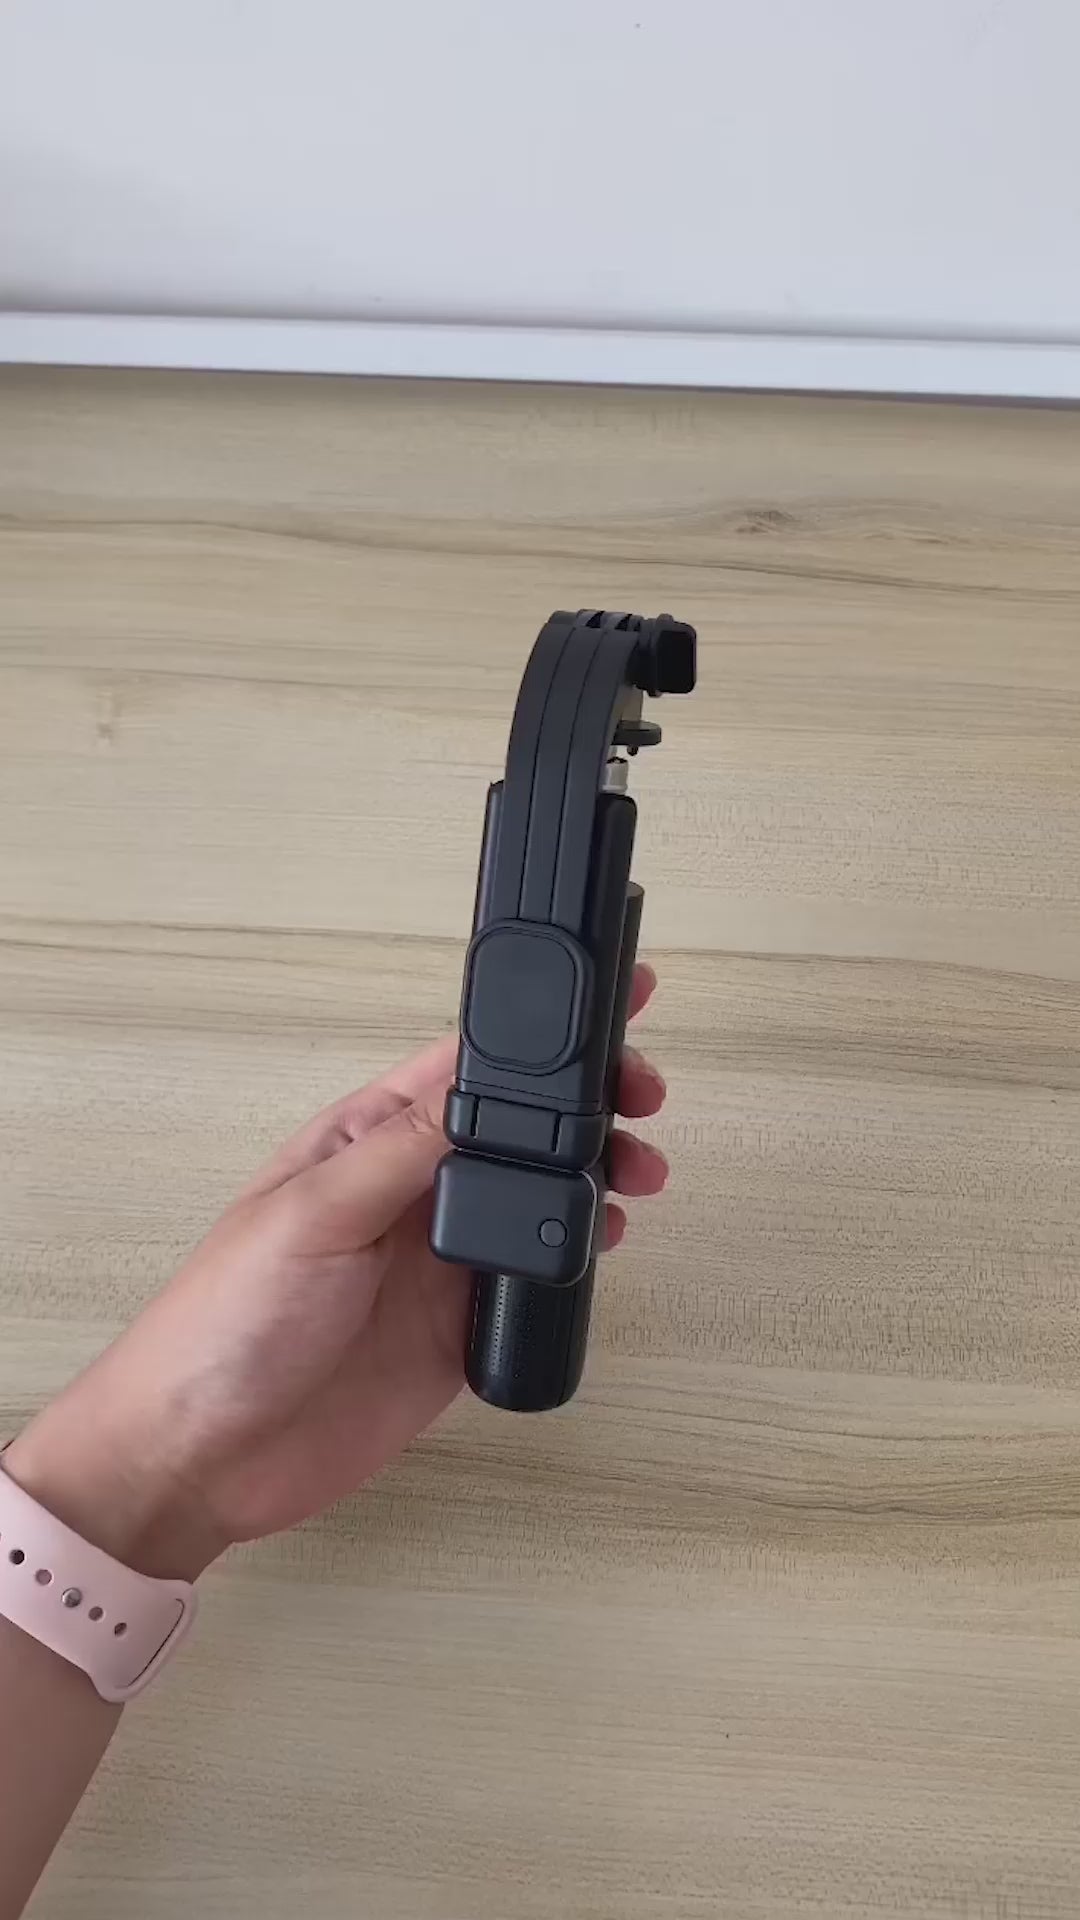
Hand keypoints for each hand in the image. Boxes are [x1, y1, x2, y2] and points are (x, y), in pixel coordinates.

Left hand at [6, 966, 667, 1580]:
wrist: (205, 1459)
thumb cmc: (221, 1321)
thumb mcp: (313, 1214)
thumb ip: (405, 1150)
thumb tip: (487, 1088)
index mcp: (365, 1139)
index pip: (467, 1064)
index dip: (537, 1031)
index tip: (607, 1002)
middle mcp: (409, 1189)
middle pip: (519, 1125)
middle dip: (588, 1100)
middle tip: (645, 1096)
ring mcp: (437, 1258)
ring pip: (537, 1196)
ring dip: (594, 1175)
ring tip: (641, 1172)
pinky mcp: (459, 1326)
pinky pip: (535, 1277)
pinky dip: (578, 1256)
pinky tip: (602, 1242)